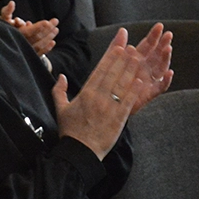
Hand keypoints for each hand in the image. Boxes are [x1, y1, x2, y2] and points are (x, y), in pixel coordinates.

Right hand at [0, 0, 59, 56]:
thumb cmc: (1, 27)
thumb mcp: (2, 18)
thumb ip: (7, 11)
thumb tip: (11, 3)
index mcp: (13, 34)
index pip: (28, 31)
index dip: (38, 27)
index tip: (47, 22)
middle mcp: (18, 43)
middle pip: (35, 37)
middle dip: (47, 29)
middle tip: (55, 21)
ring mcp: (22, 50)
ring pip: (37, 45)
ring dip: (48, 37)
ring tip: (56, 30)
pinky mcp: (26, 55)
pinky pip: (37, 53)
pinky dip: (46, 48)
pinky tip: (52, 42)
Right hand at [53, 24, 173, 158]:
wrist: (79, 152)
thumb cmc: (70, 131)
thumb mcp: (61, 109)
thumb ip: (59, 91)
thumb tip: (61, 76)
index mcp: (86, 93)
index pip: (100, 70)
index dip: (110, 57)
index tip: (118, 46)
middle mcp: (98, 97)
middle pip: (113, 74)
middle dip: (122, 58)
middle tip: (131, 46)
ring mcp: (109, 108)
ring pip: (121, 85)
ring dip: (130, 70)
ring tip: (138, 58)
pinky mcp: (118, 119)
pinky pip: (127, 102)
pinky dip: (133, 91)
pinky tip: (140, 81)